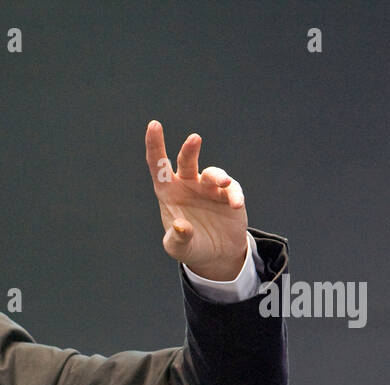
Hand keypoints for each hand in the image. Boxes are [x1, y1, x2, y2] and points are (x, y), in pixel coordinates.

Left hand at [145, 120, 248, 280]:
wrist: (216, 253)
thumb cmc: (190, 246)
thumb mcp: (178, 248)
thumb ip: (177, 238)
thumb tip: (180, 226)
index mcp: (168, 192)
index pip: (158, 166)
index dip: (155, 145)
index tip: (154, 125)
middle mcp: (187, 184)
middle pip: (186, 161)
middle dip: (190, 150)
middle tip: (194, 139)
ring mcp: (208, 187)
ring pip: (212, 173)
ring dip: (218, 175)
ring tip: (223, 182)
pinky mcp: (228, 194)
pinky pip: (231, 189)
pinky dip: (234, 194)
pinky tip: (235, 204)